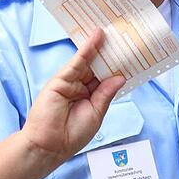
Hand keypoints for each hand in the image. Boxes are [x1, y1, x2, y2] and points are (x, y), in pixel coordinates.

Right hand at [19, 29, 125, 168]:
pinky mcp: (60, 79)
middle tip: (123, 38)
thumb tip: (120, 77)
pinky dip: (87, 49)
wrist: (49, 146)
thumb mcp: (96, 113)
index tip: (130, 55)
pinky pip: (77, 62)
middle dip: (109, 54)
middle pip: (98, 67)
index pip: (105, 79)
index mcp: (90, 97)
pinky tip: (96, 38)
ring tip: (113, 32)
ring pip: (88, 62)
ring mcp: (70, 82)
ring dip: (100, 47)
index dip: (116, 68)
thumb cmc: (71, 135)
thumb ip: (106, 94)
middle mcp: (80, 87)